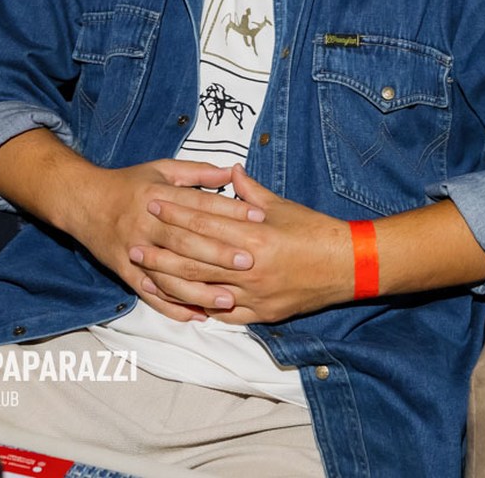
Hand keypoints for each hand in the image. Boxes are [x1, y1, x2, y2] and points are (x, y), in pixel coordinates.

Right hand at [63, 159, 258, 322]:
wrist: (82, 200)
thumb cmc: (127, 183)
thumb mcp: (160, 169)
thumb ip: (196, 172)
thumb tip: (230, 171)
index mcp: (156, 195)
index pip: (198, 205)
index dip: (229, 212)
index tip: (258, 219)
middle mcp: (145, 224)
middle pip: (185, 241)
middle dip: (218, 253)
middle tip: (250, 262)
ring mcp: (133, 249)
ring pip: (169, 274)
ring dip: (198, 289)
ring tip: (228, 299)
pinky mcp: (124, 271)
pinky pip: (149, 293)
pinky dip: (172, 307)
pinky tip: (196, 315)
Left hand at [131, 165, 351, 323]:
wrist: (350, 265)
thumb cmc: (315, 231)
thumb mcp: (281, 206)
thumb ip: (250, 190)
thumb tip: (230, 170)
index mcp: (253, 236)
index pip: (203, 223)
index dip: (175, 213)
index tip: (152, 203)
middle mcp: (250, 267)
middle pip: (194, 260)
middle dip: (161, 251)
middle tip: (134, 243)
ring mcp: (256, 294)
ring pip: (202, 291)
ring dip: (171, 283)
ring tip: (147, 273)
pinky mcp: (264, 314)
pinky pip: (225, 314)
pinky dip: (201, 308)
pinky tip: (180, 302)